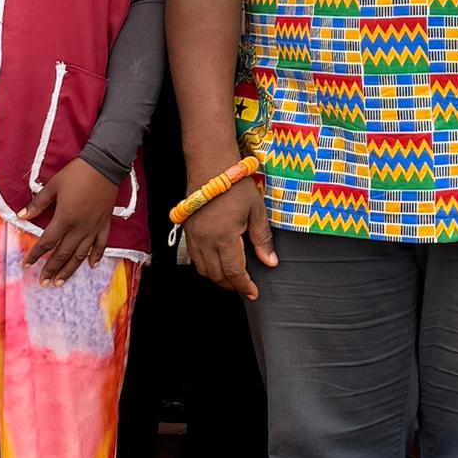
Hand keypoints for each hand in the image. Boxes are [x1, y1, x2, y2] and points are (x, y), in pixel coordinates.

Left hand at [23, 158, 119, 284]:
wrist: (104, 166)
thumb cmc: (76, 174)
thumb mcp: (53, 185)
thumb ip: (38, 203)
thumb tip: (21, 216)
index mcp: (64, 219)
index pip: (46, 242)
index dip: (35, 255)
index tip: (26, 265)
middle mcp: (78, 228)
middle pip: (62, 254)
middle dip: (51, 269)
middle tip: (43, 283)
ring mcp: (93, 228)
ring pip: (80, 255)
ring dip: (69, 270)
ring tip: (60, 282)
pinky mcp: (104, 225)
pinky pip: (101, 245)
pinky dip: (96, 256)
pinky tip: (91, 266)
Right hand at [181, 175, 274, 300]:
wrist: (210, 164)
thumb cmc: (235, 185)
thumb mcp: (256, 211)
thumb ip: (262, 239)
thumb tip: (269, 262)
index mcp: (224, 238)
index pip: (234, 272)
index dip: (244, 285)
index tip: (253, 293)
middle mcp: (205, 241)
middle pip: (216, 275)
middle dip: (231, 285)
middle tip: (245, 287)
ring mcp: (193, 236)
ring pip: (203, 269)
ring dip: (217, 278)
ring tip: (232, 279)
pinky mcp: (187, 230)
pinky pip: (195, 258)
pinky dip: (206, 267)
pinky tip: (216, 264)